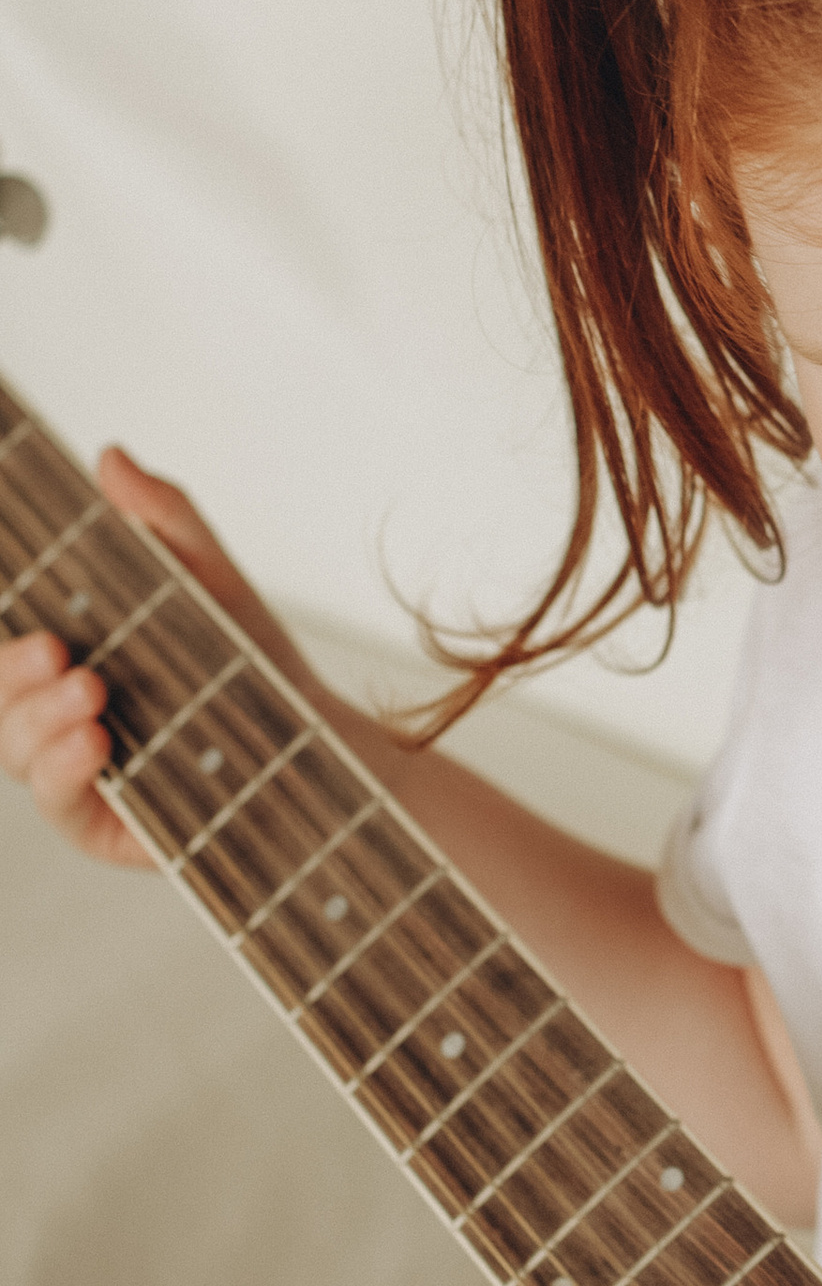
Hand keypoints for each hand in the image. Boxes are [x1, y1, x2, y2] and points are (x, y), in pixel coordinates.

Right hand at [0, 447, 328, 866]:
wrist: (325, 747)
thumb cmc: (251, 665)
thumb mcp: (210, 581)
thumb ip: (163, 521)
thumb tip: (112, 457)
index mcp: (62, 660)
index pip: (5, 646)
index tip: (8, 596)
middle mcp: (55, 717)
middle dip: (8, 674)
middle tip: (51, 648)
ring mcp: (77, 775)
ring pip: (16, 753)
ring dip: (36, 721)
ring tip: (88, 691)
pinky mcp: (108, 828)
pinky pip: (62, 807)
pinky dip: (66, 772)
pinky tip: (95, 742)